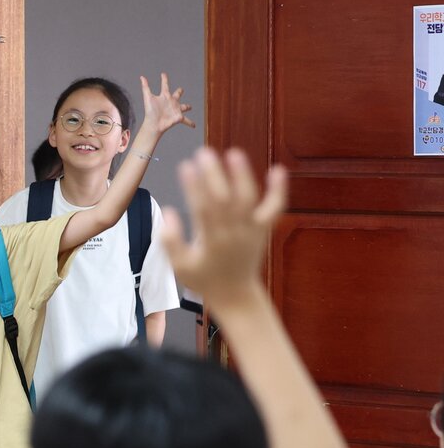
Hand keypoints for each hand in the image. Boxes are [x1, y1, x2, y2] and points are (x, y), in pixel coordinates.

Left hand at [140, 73, 195, 135]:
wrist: (153, 124)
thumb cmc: (150, 112)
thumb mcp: (148, 98)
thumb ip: (145, 87)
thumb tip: (142, 77)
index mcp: (164, 96)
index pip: (165, 85)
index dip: (164, 79)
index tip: (163, 74)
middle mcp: (171, 102)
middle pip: (177, 95)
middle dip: (180, 92)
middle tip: (181, 90)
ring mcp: (176, 109)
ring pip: (184, 107)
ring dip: (187, 107)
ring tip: (190, 107)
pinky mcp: (179, 117)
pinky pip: (186, 120)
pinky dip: (190, 123)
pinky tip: (194, 126)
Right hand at [161, 148, 286, 306]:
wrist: (236, 295)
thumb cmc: (204, 280)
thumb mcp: (180, 267)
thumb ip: (171, 242)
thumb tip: (169, 212)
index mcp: (211, 243)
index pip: (202, 209)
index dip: (194, 186)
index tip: (185, 166)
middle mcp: (233, 234)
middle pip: (224, 199)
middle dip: (214, 174)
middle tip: (203, 152)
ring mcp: (251, 231)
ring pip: (248, 200)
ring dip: (242, 175)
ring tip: (233, 153)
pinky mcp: (263, 230)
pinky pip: (274, 209)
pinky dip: (278, 190)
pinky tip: (278, 169)